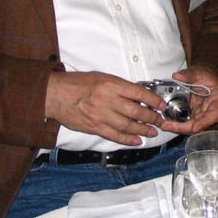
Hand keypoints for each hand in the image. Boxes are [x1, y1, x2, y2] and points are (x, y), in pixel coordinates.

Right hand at [45, 71, 167, 145]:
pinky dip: (128, 139)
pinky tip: (136, 141)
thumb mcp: (100, 77)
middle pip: (137, 112)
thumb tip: (136, 95)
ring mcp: (102, 115)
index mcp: (111, 84)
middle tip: (160, 121)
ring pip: (129, 126)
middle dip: (152, 118)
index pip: (139, 93)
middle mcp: (109, 100)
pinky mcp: (95, 127)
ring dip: (143, 130)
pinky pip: (115, 136)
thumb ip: (118, 86)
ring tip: (152, 132)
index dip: (154, 101)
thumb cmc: (76, 83)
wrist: (56, 94)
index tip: (161, 105)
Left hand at [159, 65, 217, 134]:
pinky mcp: (192, 115)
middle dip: (183, 127)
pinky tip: (166, 121)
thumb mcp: (200, 72)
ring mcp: (200, 115)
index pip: (214, 115)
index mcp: (217, 102)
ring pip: (190, 126)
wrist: (205, 78)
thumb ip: (189, 74)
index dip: (204, 123)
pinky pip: (184, 122)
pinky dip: (175, 122)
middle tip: (168, 125)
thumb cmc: (207, 77)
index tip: (194, 127)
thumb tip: (178, 76)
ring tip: (164, 124)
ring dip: (177, 127)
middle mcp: (209, 112)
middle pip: (199, 125)